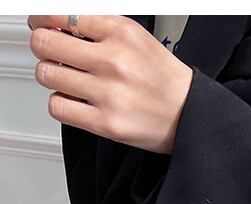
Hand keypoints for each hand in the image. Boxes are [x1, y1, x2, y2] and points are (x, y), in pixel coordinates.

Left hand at [27, 15, 192, 153]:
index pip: (62, 14)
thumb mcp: (138, 39)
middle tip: (50, 52)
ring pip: (47, 74)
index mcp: (122, 33)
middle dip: (43, 46)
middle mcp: (115, 61)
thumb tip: (56, 26)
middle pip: (45, 43)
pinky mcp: (107, 123)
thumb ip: (99, 29)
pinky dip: (61, 102)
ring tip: (68, 79)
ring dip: (52, 76)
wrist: (191, 116)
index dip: (43, 19)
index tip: (41, 24)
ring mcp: (109, 93)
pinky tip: (75, 100)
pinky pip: (58, 107)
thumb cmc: (165, 81)